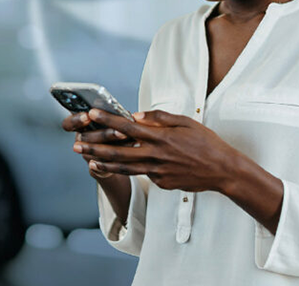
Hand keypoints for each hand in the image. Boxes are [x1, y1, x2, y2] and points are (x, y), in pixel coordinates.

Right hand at [62, 111, 135, 178]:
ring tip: (127, 137)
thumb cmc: (111, 129)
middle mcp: (81, 140)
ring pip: (96, 152)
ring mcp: (87, 155)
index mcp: (80, 126)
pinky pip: (105, 164)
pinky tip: (130, 147)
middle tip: (119, 130)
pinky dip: (119, 155)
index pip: (69, 124)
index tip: (87, 116)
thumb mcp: (110, 119)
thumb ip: (113, 114)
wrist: (115, 153)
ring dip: (113, 145)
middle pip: (86, 138)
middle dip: (104, 133)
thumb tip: (124, 112)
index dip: (76, 120)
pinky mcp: (96, 168)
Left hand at [73, 108, 238, 192]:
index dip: (107, 120)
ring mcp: (157, 172)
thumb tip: (138, 115)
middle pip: (118, 152)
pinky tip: (118, 167)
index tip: (91, 114)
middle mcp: (155, 155)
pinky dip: (128, 170)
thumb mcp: (185, 121)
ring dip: (103, 163)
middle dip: (94, 148)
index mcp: (161, 137)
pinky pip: (142, 174)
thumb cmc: (205, 142)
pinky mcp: (161, 183)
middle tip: (76, 145)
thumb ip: (160, 118)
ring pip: (124, 168)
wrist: (221, 170)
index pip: (127, 126)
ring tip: (87, 159)